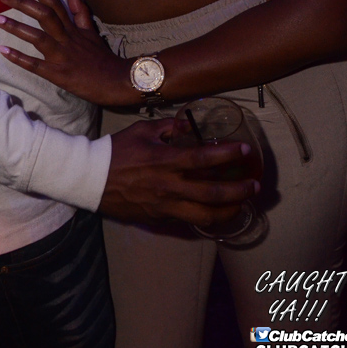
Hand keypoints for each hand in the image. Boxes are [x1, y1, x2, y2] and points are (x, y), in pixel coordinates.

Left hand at [0, 0, 133, 106]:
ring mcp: (62, 56)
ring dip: (16, 27)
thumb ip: (80, 12)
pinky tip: (3, 50)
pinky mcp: (58, 74)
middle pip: (44, 15)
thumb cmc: (102, 58)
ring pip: (38, 38)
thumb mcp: (92, 31)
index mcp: (73, 28)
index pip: (54, 2)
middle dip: (22, 3)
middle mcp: (66, 38)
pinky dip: (19, 58)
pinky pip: (36, 65)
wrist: (116, 82)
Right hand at [101, 119, 259, 225]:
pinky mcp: (159, 218)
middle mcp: (169, 186)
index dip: (227, 155)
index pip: (203, 159)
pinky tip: (218, 214)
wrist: (91, 178)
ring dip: (228, 210)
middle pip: (212, 193)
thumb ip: (169, 127)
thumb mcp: (142, 130)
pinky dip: (207, 219)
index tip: (245, 151)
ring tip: (242, 204)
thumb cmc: (117, 150)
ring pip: (204, 215)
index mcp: (165, 161)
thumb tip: (190, 125)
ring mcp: (164, 206)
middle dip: (238, 191)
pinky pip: (189, 222)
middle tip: (255, 186)